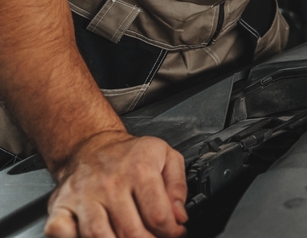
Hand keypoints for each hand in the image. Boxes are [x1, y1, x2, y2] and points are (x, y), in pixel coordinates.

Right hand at [45, 131, 187, 237]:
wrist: (92, 145)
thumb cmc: (129, 155)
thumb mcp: (166, 157)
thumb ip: (178, 187)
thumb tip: (179, 215)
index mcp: (139, 170)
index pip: (158, 215)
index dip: (170, 232)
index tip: (173, 232)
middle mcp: (109, 183)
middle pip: (131, 232)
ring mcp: (82, 196)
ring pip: (99, 237)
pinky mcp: (60, 205)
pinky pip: (64, 233)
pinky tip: (95, 237)